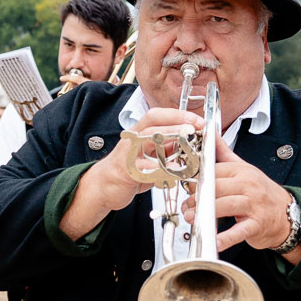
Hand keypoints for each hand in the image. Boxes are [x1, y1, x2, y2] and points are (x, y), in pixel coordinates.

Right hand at [85, 107, 203, 213]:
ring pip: (147, 139)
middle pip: (153, 123)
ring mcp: (128, 154)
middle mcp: (133, 139)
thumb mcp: (149, 155)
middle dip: (176, 123)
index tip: (197, 120)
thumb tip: (186, 139)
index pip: (158, 115)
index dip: (178, 115)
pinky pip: (144, 167)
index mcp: (139, 133)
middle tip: (194, 127)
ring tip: (186, 141)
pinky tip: (173, 168)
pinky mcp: (126, 171)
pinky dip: (160, 167)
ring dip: (169, 138)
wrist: (103, 186)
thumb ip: (165, 147)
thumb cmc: (126, 169)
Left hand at [180, 134, 294, 251]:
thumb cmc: (262, 193)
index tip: (187, 189)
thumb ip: (225, 153)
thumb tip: (211, 134)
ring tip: (192, 219)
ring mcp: (254, 205)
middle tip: (186, 207)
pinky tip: (215, 241)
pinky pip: (239, 231)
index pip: (214, 172)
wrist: (287, 213)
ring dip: (205, 215)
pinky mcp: (257, 224)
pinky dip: (226, 237)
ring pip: (225, 206)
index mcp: (242, 171)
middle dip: (197, 199)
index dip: (197, 181)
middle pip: (216, 188)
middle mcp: (248, 185)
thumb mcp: (245, 169)